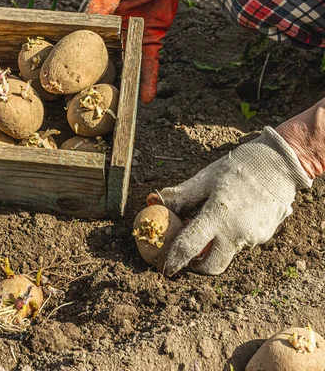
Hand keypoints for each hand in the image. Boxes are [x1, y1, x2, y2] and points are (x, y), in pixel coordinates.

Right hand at [81, 0, 191, 102]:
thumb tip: (89, 17)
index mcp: (99, 15)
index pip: (83, 36)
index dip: (74, 53)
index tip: (64, 72)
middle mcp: (112, 32)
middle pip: (101, 58)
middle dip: (94, 78)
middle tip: (83, 100)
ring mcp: (131, 39)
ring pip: (124, 66)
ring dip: (121, 85)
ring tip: (113, 107)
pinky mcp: (150, 42)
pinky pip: (148, 64)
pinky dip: (148, 81)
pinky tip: (145, 99)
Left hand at [151, 127, 311, 275]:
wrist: (278, 165)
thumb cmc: (236, 169)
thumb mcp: (205, 179)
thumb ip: (180, 196)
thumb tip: (153, 200)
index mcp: (217, 217)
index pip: (189, 247)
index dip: (174, 260)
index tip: (165, 267)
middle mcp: (236, 233)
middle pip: (212, 267)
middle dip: (196, 267)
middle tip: (187, 257)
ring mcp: (253, 237)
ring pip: (227, 254)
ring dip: (215, 248)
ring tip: (210, 226)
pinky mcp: (265, 236)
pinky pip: (242, 244)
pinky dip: (230, 238)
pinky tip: (231, 218)